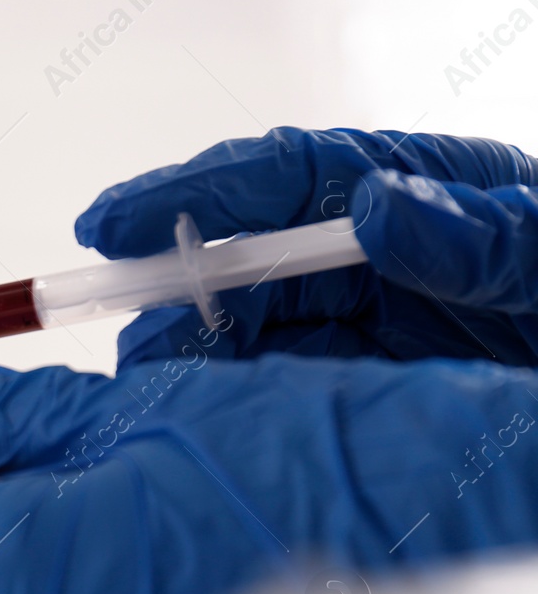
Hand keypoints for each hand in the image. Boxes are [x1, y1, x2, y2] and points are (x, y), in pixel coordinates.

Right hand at [74, 127, 537, 368]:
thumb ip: (477, 234)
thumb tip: (374, 204)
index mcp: (420, 194)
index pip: (288, 178)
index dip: (194, 194)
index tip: (117, 219)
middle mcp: (378, 252)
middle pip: (249, 255)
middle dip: (178, 288)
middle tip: (135, 337)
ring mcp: (366, 321)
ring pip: (247, 324)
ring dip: (191, 350)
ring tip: (153, 385)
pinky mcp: (359, 382)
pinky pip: (273, 380)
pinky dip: (225, 394)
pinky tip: (198, 415)